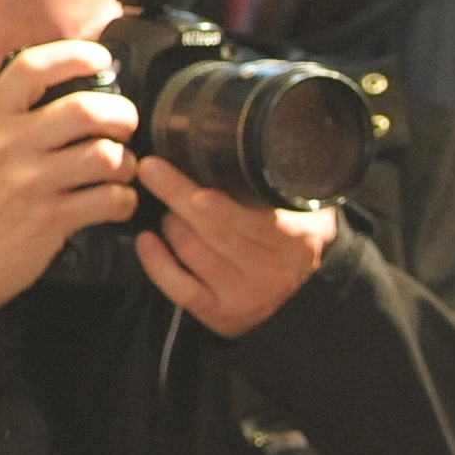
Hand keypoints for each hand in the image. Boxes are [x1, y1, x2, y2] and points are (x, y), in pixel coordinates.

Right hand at [0, 41, 139, 314]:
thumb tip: (37, 85)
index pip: (31, 69)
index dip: (73, 56)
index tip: (100, 58)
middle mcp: (4, 146)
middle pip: (83, 110)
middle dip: (121, 115)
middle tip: (126, 124)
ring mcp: (27, 184)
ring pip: (104, 156)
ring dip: (127, 162)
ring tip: (123, 168)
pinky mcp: (49, 220)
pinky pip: (108, 200)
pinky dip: (124, 200)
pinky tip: (117, 202)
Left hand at [132, 158, 336, 337]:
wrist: (306, 289)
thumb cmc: (294, 233)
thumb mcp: (304, 206)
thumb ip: (279, 182)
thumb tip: (236, 141)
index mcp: (298, 241)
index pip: (257, 224)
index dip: (223, 209)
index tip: (198, 193)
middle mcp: (274, 273)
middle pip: (214, 232)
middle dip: (177, 195)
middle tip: (152, 169)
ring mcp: (246, 296)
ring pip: (192, 252)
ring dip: (171, 223)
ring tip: (172, 209)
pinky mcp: (221, 313)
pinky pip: (178, 286)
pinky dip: (156, 261)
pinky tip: (147, 240)